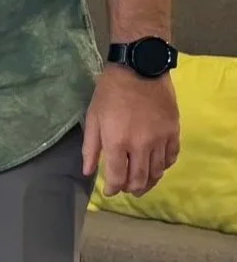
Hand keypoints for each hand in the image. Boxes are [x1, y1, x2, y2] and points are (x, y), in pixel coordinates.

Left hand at [82, 65, 179, 196]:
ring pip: (157, 171)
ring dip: (149, 181)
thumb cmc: (110, 92)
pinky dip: (164, 167)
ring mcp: (160, 140)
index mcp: (117, 142)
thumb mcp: (93, 117)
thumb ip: (91, 147)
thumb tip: (88, 172)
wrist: (139, 69)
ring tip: (142, 184)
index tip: (110, 191)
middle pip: (139, 179)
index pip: (118, 177)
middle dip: (132, 189)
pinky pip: (171, 157)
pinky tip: (157, 167)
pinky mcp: (174, 132)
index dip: (113, 189)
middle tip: (127, 191)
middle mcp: (141, 146)